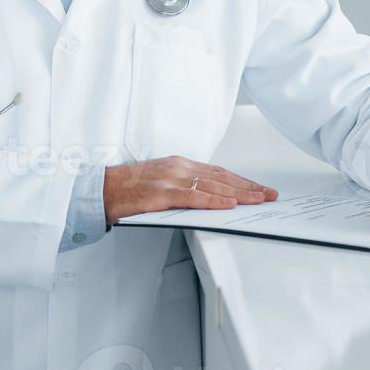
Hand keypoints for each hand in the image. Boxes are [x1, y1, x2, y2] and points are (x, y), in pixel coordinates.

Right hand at [104, 156, 277, 225]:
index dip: (241, 180)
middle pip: (221, 177)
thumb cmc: (126, 188)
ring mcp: (170, 179)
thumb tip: (206, 198)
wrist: (100, 189)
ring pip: (213, 186)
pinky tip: (229, 204)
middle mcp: (178, 167)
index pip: (218, 172)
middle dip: (249, 187)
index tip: (259, 188)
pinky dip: (214, 200)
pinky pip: (194, 197)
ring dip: (240, 194)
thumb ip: (182, 186)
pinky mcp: (162, 194)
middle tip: (270, 194)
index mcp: (178, 164)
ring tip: (259, 200)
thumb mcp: (159, 181)